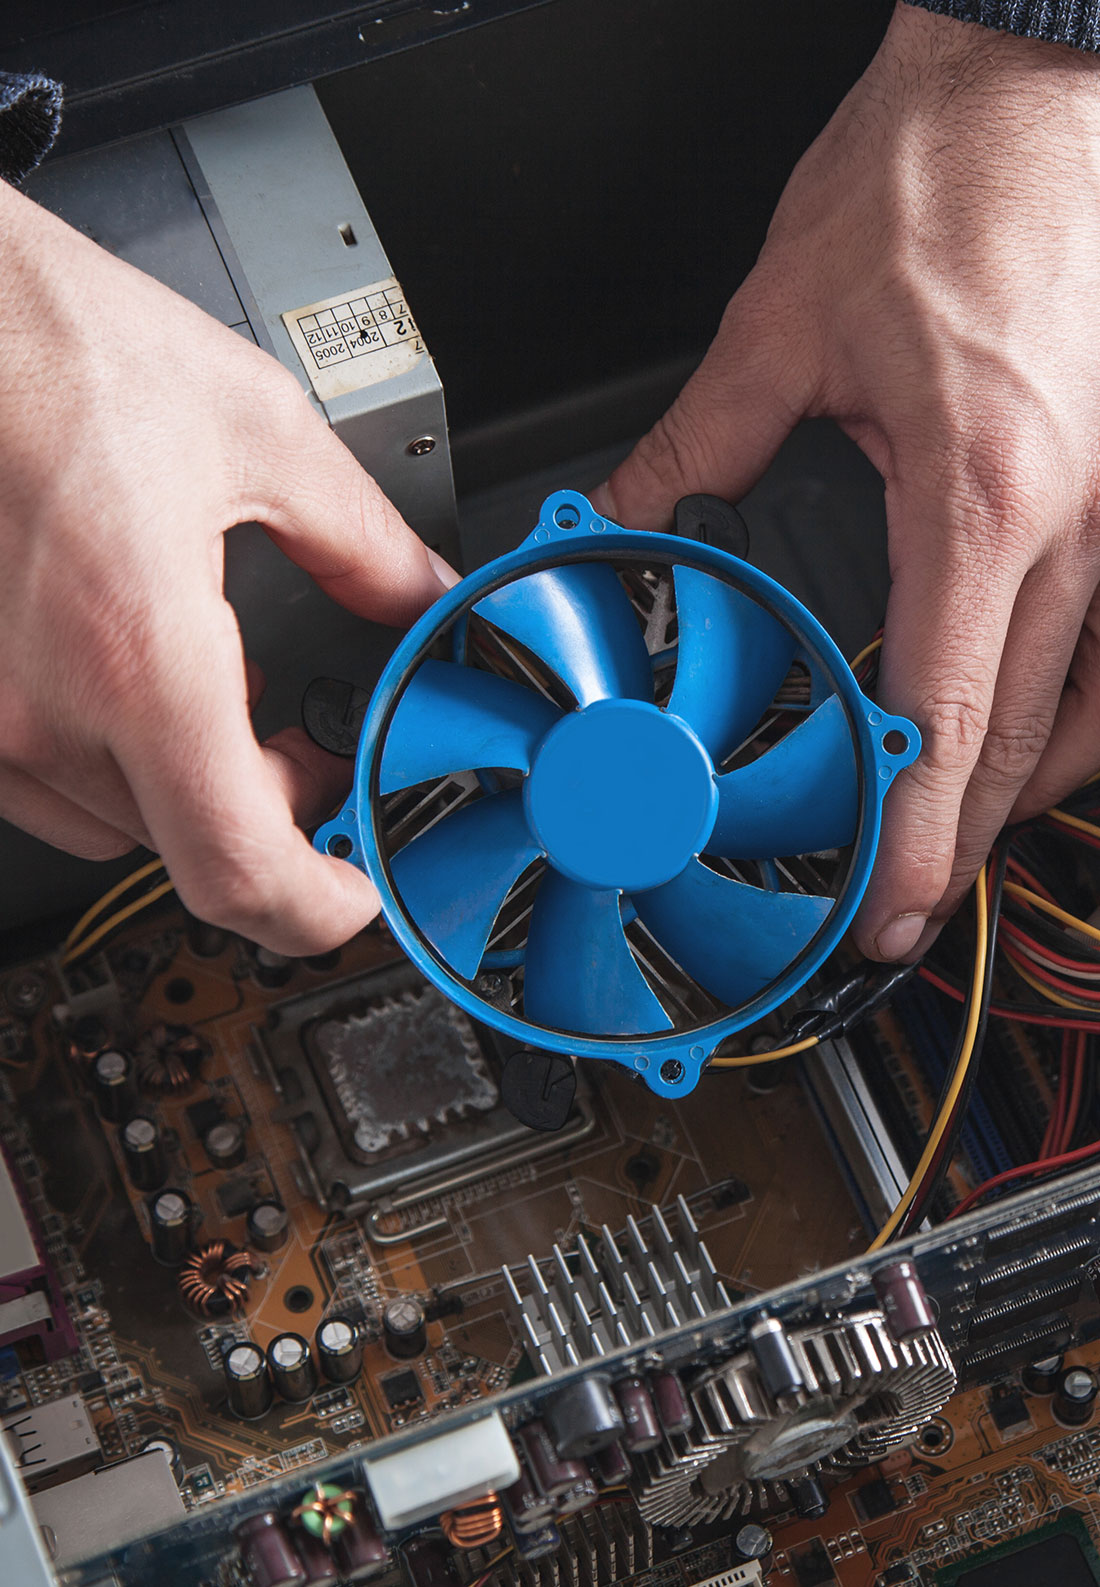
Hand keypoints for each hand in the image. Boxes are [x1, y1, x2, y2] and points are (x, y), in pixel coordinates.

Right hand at [0, 179, 454, 953]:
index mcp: (138, 654)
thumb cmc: (48, 342)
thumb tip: (422, 594)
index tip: (355, 890)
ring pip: (114, 823)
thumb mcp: (256, 431)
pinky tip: (140, 677)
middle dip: (273, 819)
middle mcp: (42, 708)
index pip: (237, 869)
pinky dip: (114, 756)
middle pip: (188, 851)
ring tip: (225, 696)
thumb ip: (363, 541)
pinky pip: (43, 780)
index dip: (316, 910)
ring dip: (189, 786)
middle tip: (314, 754)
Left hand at [595, 2, 1099, 961]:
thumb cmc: (942, 177)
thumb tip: (615, 516)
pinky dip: (1065, 707)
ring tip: (948, 835)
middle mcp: (1071, 516)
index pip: (949, 710)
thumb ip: (691, 446)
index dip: (913, 833)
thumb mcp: (782, 323)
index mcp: (980, 490)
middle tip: (898, 903)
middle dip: (959, 839)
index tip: (882, 907)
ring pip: (1091, 702)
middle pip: (1026, 735)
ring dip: (1023, 785)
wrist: (1033, 87)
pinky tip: (1020, 726)